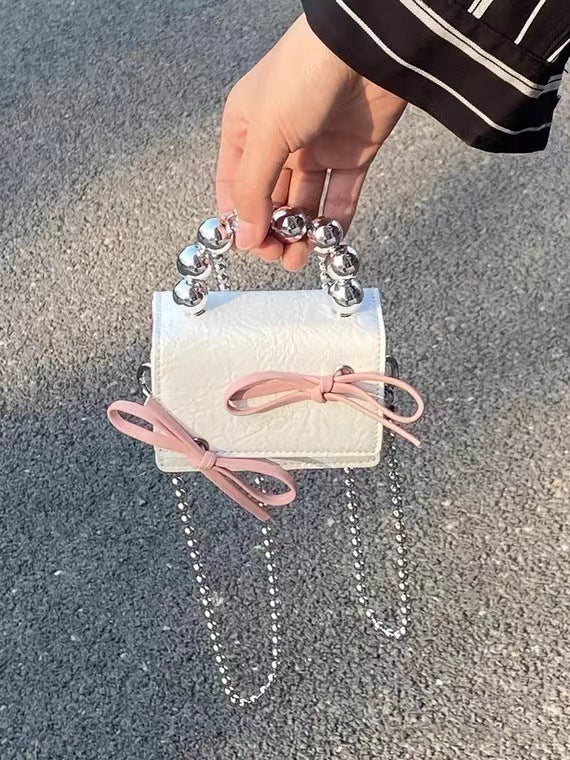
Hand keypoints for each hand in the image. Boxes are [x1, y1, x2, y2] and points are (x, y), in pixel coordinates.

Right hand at [216, 14, 406, 269]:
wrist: (365, 48)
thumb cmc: (303, 75)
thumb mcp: (265, 134)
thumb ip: (253, 189)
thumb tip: (243, 237)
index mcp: (246, 130)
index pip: (235, 187)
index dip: (240, 220)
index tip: (249, 247)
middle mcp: (279, 142)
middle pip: (270, 200)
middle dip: (273, 232)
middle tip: (280, 256)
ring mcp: (316, 149)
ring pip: (304, 204)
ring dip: (301, 234)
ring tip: (301, 257)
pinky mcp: (351, 155)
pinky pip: (339, 197)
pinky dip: (333, 221)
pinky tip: (328, 241)